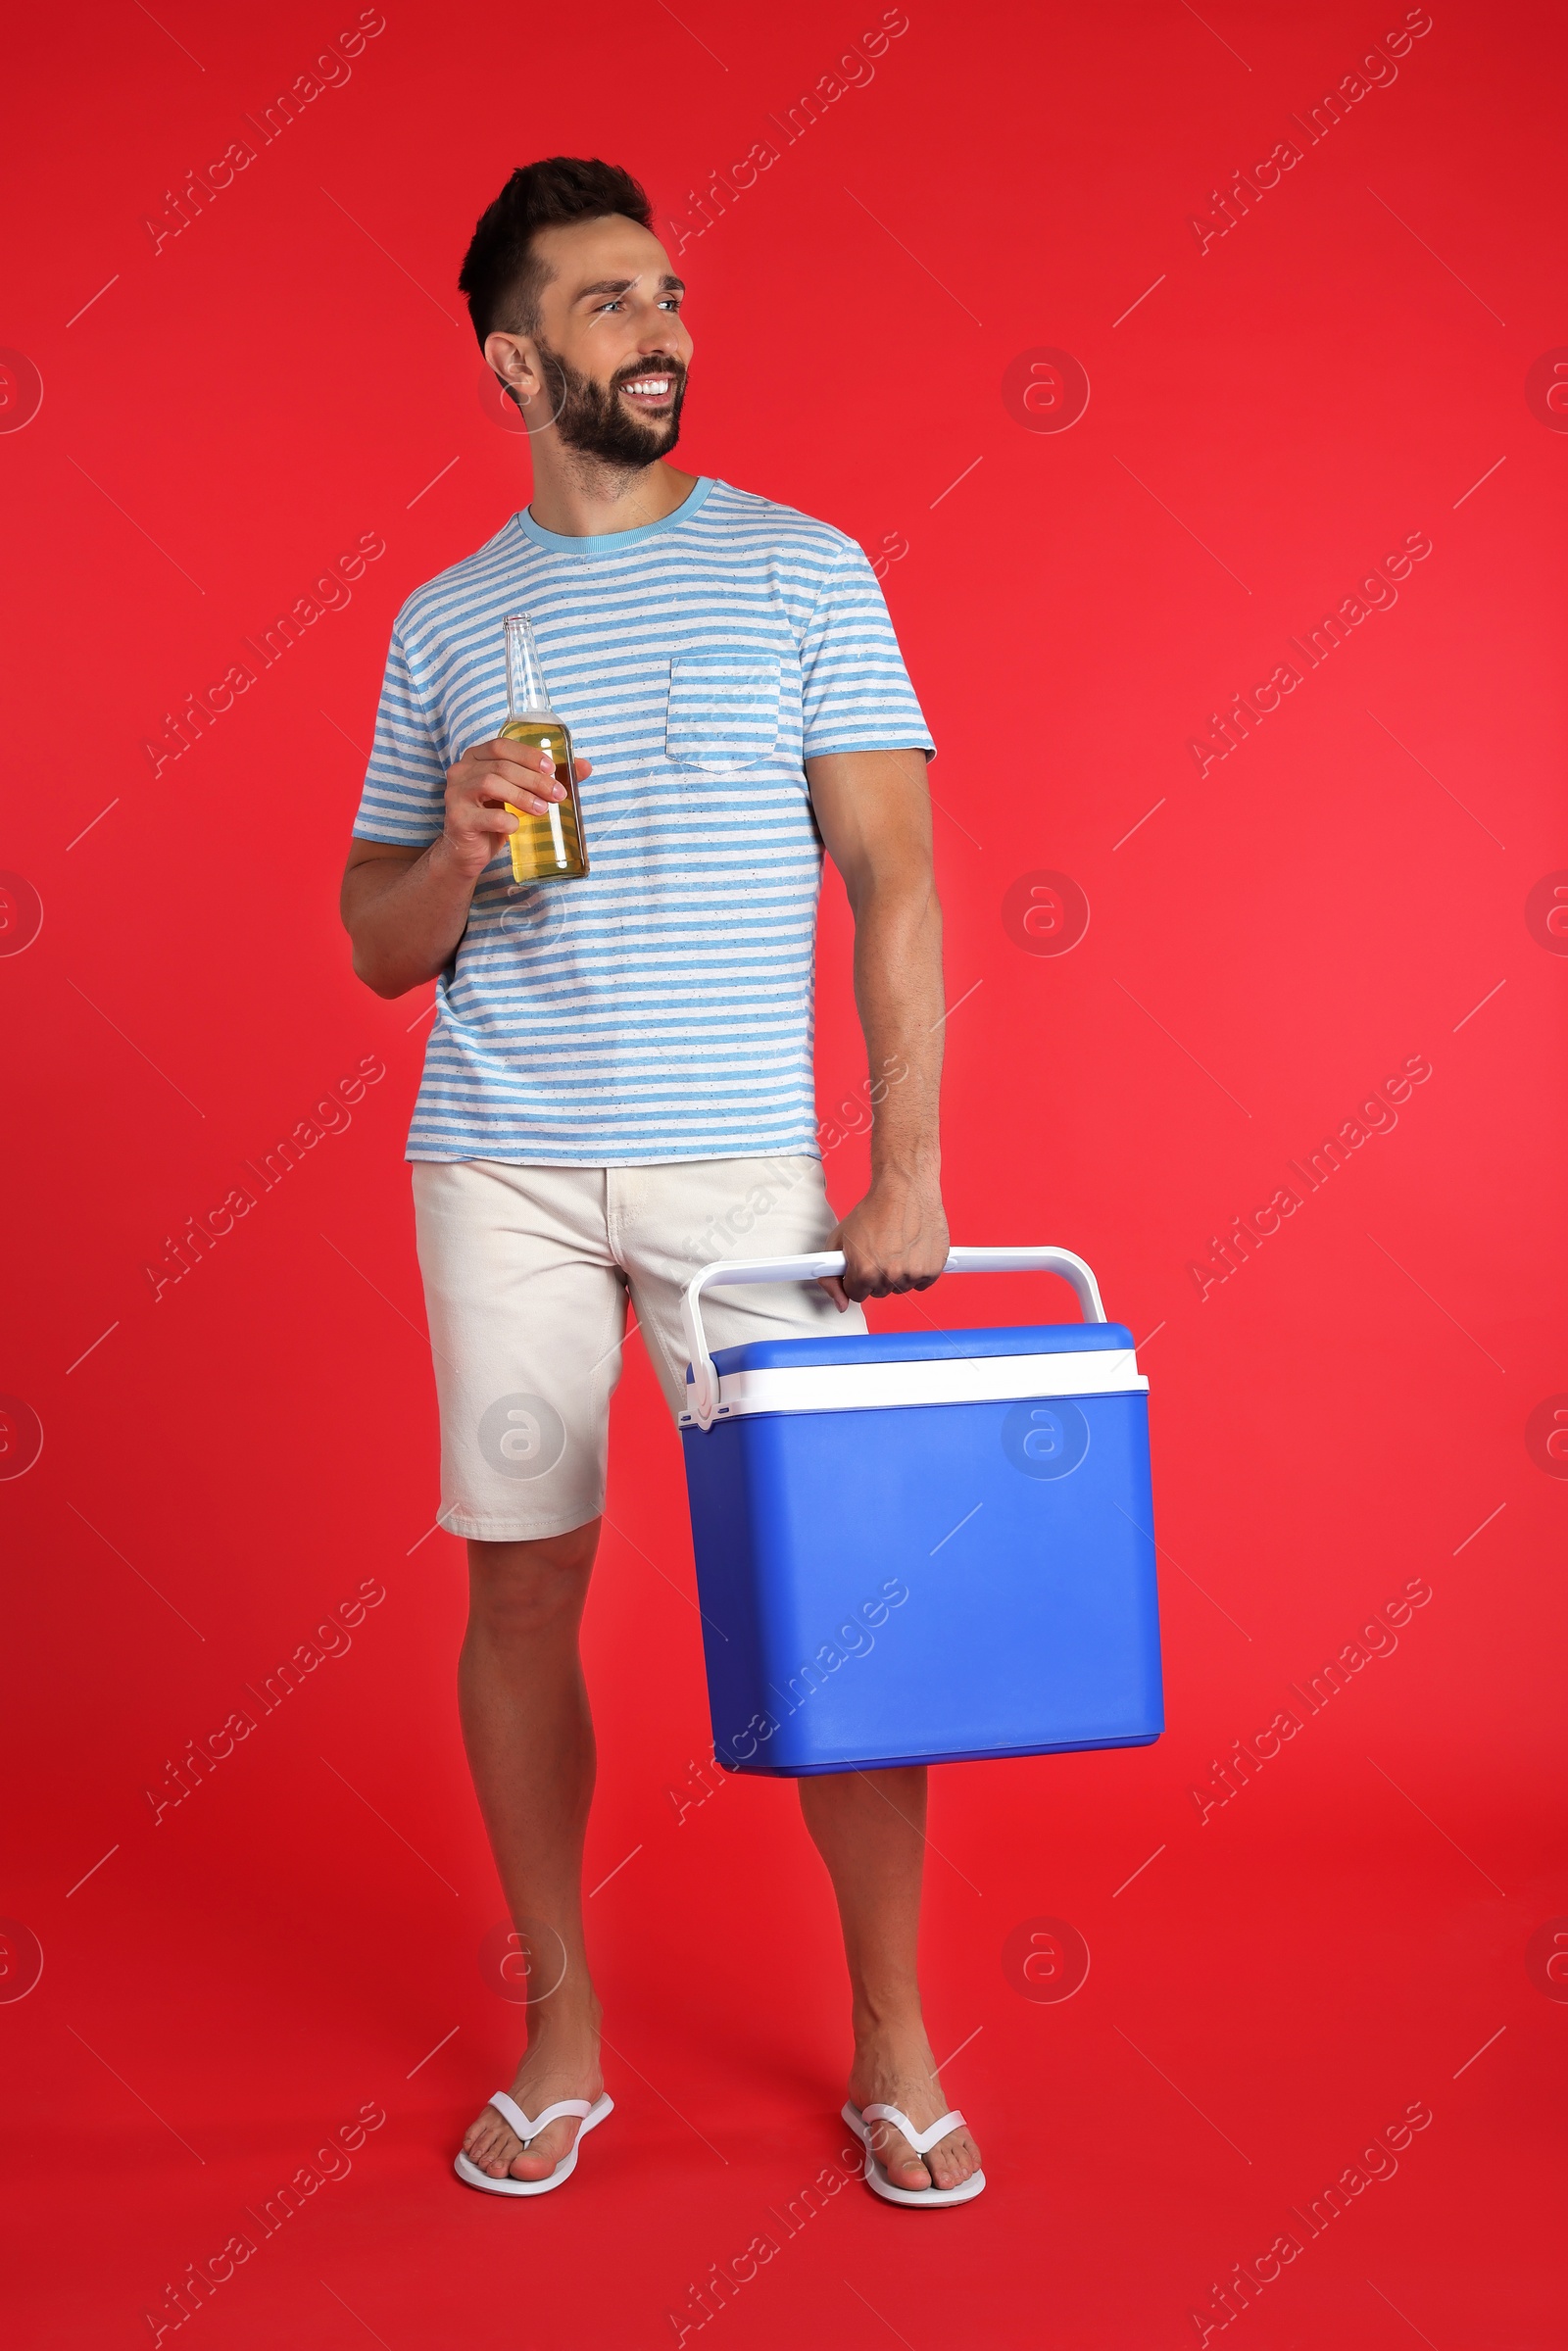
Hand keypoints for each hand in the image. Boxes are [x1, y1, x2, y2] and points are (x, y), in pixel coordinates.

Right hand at [436, 737, 594, 881]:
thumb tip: (585, 767)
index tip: (551, 768)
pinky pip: (487, 816)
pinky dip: (507, 820)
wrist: (467, 852)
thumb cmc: (493, 817)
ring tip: (542, 809)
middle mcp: (461, 771)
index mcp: (475, 758)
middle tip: (557, 794)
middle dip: (534, 780)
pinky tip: (516, 826)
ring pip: (491, 784)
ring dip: (522, 796)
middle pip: (501, 767)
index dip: (527, 755)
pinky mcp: (458, 819)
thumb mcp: (518, 794)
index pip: (501, 746)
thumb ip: (546, 778)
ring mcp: (456, 794)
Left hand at [821, 1174, 948, 1308]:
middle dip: (876, 1276)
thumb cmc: (873, 1210)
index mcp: (864, 1271)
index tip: (861, 1264)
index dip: (856, 1278)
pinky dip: (918, 1271)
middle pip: (879, 1292)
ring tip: (896, 1246)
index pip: (856, 1294)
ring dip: (898, 1274)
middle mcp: (889, 1275)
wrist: (905, 1189)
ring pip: (901, 1288)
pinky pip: (922, 1283)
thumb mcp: (838, 1240)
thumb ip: (830, 1277)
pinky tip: (912, 1251)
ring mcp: (912, 1273)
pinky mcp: (932, 1269)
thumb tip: (841, 1305)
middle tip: (879, 1251)